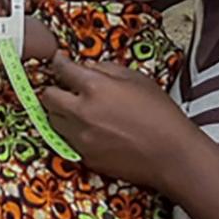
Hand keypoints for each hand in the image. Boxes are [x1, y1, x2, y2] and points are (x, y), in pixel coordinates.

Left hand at [40, 56, 200, 191]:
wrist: (171, 155)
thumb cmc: (161, 115)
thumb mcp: (137, 79)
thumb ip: (107, 69)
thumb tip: (88, 67)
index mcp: (94, 88)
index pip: (61, 70)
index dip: (58, 63)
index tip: (59, 61)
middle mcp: (81, 113)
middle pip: (47, 97)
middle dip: (54, 89)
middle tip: (65, 87)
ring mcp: (81, 138)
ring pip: (52, 120)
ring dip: (60, 111)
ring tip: (78, 109)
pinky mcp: (85, 157)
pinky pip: (67, 140)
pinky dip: (72, 132)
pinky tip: (91, 128)